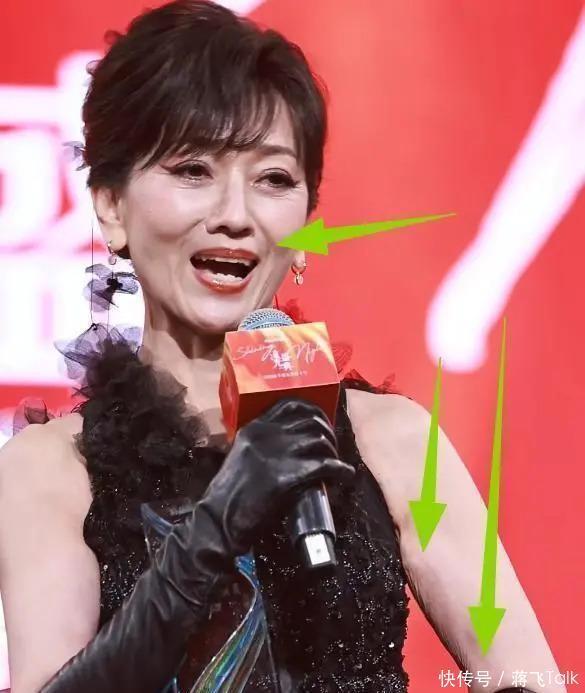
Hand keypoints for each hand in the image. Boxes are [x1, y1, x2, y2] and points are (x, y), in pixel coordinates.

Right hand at [200, 398, 354, 555]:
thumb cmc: (230, 494)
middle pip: (311, 420)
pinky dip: (341, 470)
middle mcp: (267, 434)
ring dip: (334, 451)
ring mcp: (277, 453)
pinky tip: (346, 476)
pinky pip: (325, 465)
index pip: (290, 404)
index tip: (322, 422)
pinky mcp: (287, 475)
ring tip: (336, 464)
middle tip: (331, 447)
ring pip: (320, 439)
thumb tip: (291, 445)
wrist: (219, 520)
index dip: (313, 410)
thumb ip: (262, 445)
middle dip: (328, 431)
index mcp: (254, 428)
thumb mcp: (242, 456)